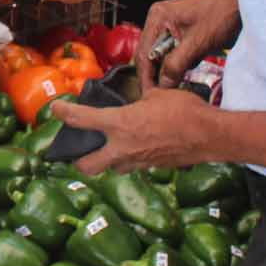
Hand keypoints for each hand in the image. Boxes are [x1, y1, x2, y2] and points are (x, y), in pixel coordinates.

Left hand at [65, 89, 215, 175]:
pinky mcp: (152, 169)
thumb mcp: (156, 96)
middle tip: (77, 152)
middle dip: (79, 161)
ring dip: (108, 161)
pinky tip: (139, 147)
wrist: (210, 136)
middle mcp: (123, 147)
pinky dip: (131, 158)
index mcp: (119, 124)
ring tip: (110, 148)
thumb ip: (139, 102)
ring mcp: (137, 162)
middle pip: (87, 165)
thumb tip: (137, 105)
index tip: (55, 110)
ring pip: (112, 168)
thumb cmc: (184, 111)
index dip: (63, 114)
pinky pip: (134, 166)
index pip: (81, 120)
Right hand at [137, 0, 239, 89]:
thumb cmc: (222, 14)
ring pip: (163, 56)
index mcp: (158, 17)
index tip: (150, 96)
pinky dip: (181, 64)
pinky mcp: (182, 32)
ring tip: (176, 86)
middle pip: (150, 55)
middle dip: (157, 75)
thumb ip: (176, 64)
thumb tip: (162, 85)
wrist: (242, 3)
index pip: (143, 54)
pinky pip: (174, 53)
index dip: (146, 77)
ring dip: (170, 71)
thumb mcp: (197, 42)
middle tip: (163, 96)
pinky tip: (188, 70)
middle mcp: (159, 20)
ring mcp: (170, 26)